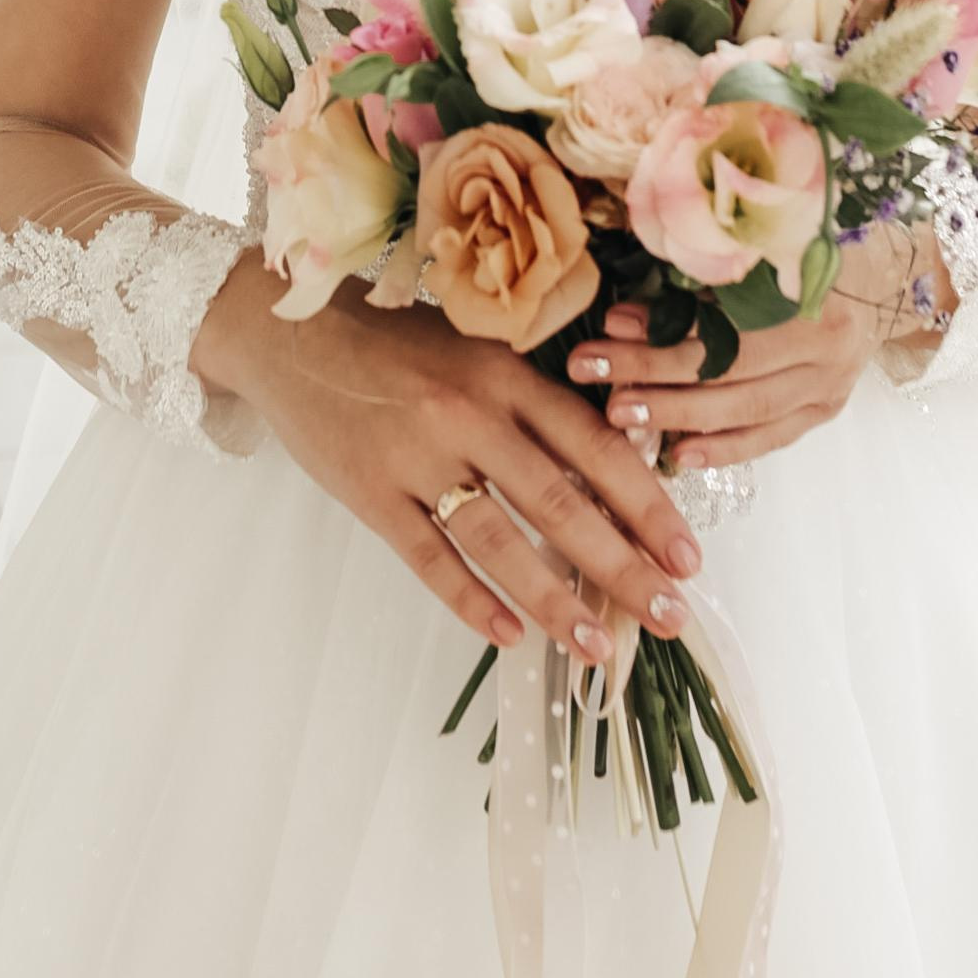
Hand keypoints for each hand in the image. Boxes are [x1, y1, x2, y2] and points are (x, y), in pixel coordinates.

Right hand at [194, 257, 701, 662]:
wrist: (288, 332)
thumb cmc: (395, 342)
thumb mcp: (474, 348)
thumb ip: (533, 402)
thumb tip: (611, 470)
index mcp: (504, 374)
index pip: (594, 447)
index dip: (647, 505)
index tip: (689, 556)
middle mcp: (467, 414)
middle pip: (559, 503)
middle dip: (622, 566)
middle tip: (669, 615)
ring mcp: (416, 457)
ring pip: (498, 541)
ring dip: (554, 599)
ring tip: (597, 645)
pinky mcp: (370, 494)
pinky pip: (429, 558)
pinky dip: (471, 601)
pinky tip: (508, 637)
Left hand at [567, 243, 931, 473]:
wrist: (881, 277)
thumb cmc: (809, 247)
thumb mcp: (765, 245)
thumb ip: (705, 273)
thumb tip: (628, 310)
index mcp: (813, 289)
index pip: (726, 320)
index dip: (665, 328)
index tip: (610, 326)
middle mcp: (827, 343)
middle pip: (729, 368)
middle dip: (653, 374)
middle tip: (592, 372)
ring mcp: (830, 383)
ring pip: (745, 409)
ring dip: (677, 415)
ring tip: (621, 414)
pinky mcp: (826, 410)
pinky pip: (771, 437)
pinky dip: (724, 448)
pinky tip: (680, 455)